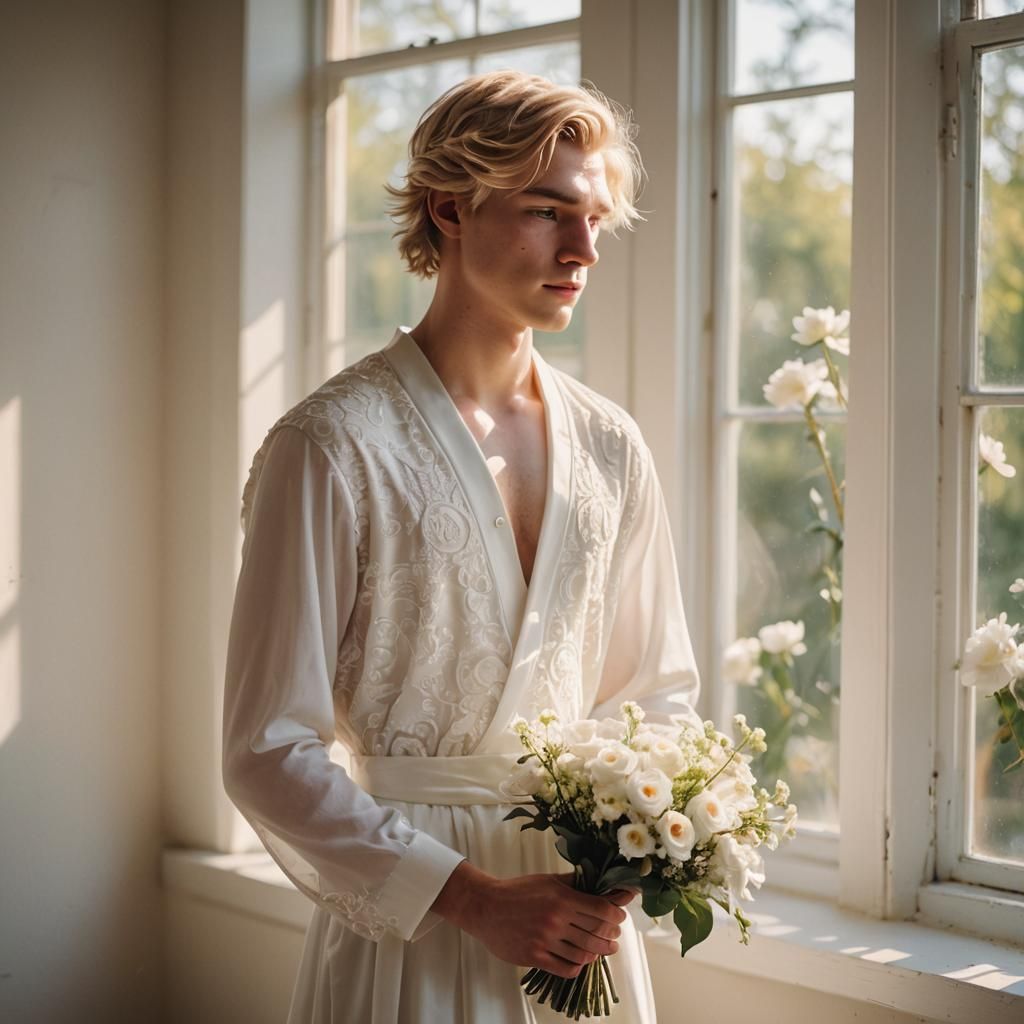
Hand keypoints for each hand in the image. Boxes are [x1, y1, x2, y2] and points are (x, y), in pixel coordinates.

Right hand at [432, 862, 632, 978]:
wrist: (486, 907)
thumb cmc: (518, 891)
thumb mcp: (547, 880)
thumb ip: (573, 883)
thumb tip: (600, 883)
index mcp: (561, 898)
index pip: (601, 909)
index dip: (616, 914)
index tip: (620, 916)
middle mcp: (556, 920)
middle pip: (597, 933)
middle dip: (611, 936)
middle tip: (614, 936)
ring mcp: (545, 941)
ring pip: (585, 953)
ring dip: (599, 953)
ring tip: (603, 949)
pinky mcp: (534, 957)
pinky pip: (566, 968)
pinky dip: (579, 967)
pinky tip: (581, 961)